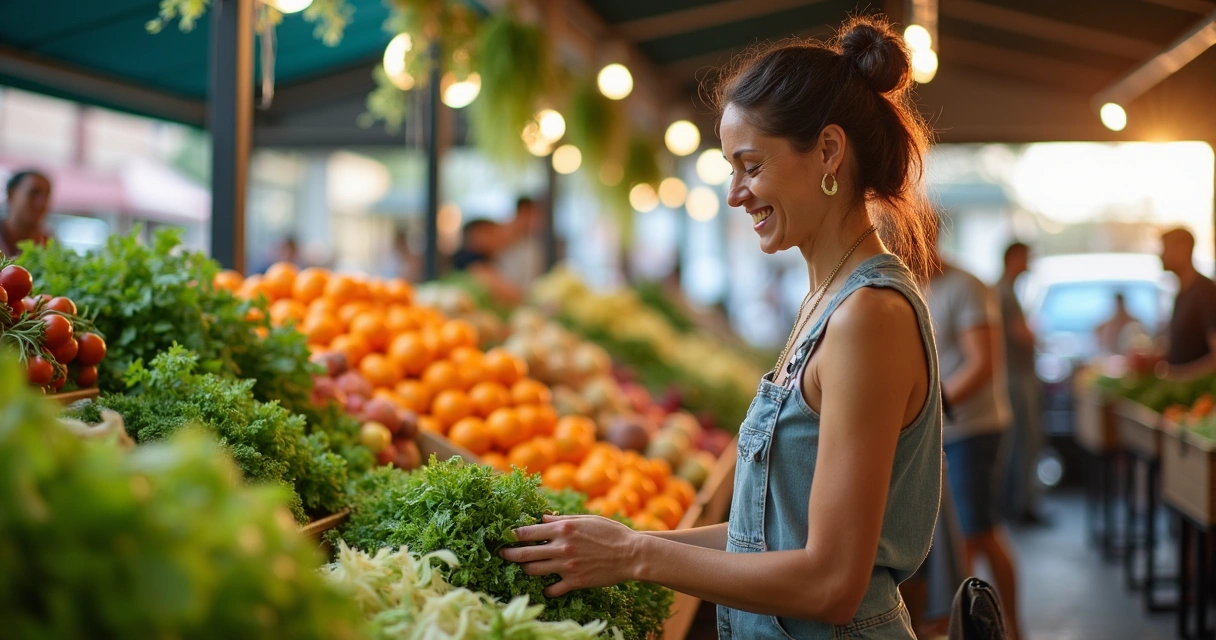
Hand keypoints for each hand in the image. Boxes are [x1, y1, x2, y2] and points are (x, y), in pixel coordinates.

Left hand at [499, 514, 640, 596]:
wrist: (631, 554)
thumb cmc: (611, 532)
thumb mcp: (587, 519)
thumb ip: (563, 520)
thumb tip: (543, 519)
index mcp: (564, 529)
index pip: (528, 532)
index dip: (512, 535)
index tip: (505, 536)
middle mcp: (562, 547)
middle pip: (524, 554)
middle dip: (508, 554)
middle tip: (501, 554)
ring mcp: (567, 566)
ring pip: (534, 571)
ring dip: (525, 570)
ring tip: (523, 568)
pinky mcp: (575, 582)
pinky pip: (552, 589)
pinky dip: (546, 588)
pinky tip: (547, 586)